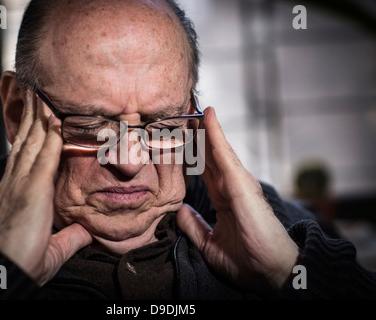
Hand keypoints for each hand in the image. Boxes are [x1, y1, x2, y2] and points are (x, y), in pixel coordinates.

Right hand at [0, 92, 91, 285]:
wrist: (8, 271)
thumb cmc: (26, 260)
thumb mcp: (53, 243)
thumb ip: (71, 233)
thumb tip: (88, 230)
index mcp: (17, 191)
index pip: (24, 154)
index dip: (30, 133)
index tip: (37, 116)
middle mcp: (15, 181)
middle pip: (25, 140)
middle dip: (32, 116)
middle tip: (36, 93)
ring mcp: (21, 182)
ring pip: (33, 140)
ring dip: (39, 115)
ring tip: (43, 93)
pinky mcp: (32, 188)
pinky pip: (44, 154)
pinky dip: (49, 133)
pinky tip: (55, 116)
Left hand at [177, 107, 298, 292]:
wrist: (271, 274)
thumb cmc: (247, 262)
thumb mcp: (210, 244)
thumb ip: (194, 226)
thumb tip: (179, 211)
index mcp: (223, 198)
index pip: (204, 169)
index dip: (190, 153)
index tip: (176, 137)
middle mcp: (231, 186)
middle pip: (208, 155)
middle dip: (194, 135)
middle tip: (179, 114)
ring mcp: (238, 182)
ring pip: (215, 149)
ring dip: (202, 128)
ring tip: (188, 107)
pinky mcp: (242, 183)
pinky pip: (224, 155)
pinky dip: (215, 134)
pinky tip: (206, 117)